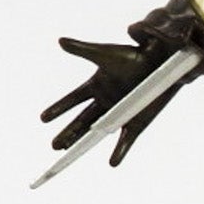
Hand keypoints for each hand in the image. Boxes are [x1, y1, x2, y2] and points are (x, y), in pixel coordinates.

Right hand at [40, 37, 182, 166]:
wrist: (160, 62)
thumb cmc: (133, 55)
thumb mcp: (104, 53)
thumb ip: (82, 50)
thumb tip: (60, 41)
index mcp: (96, 86)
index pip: (73, 100)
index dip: (58, 109)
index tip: (43, 118)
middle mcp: (105, 101)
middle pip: (81, 121)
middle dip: (67, 133)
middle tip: (54, 146)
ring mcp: (119, 112)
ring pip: (97, 132)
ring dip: (84, 142)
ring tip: (68, 153)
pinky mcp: (135, 120)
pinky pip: (125, 138)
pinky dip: (120, 151)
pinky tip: (112, 163)